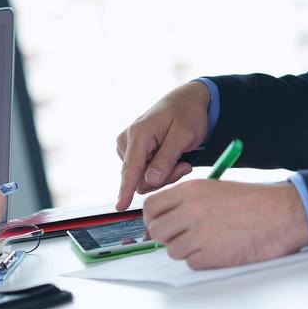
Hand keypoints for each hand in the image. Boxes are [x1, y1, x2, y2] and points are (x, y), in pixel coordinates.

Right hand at [115, 80, 211, 209]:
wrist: (185, 102)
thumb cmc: (187, 114)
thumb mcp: (183, 135)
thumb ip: (166, 158)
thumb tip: (150, 181)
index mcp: (139, 134)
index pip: (131, 167)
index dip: (125, 188)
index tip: (120, 206)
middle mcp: (127, 140)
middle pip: (140, 178)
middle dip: (164, 178)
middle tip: (185, 166)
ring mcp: (128, 147)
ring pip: (143, 179)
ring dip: (164, 175)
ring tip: (181, 160)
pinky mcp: (133, 153)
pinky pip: (145, 174)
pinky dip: (161, 171)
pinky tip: (173, 159)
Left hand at [143, 179, 307, 268]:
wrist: (282, 213)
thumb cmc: (253, 201)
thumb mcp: (214, 189)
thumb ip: (187, 201)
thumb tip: (166, 218)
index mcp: (190, 190)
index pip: (150, 206)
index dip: (153, 218)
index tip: (160, 224)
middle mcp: (190, 210)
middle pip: (156, 230)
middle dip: (166, 237)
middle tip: (180, 237)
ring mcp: (200, 233)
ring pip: (172, 250)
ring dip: (185, 250)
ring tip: (206, 242)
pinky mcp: (211, 255)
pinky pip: (191, 263)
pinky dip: (201, 260)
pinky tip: (218, 250)